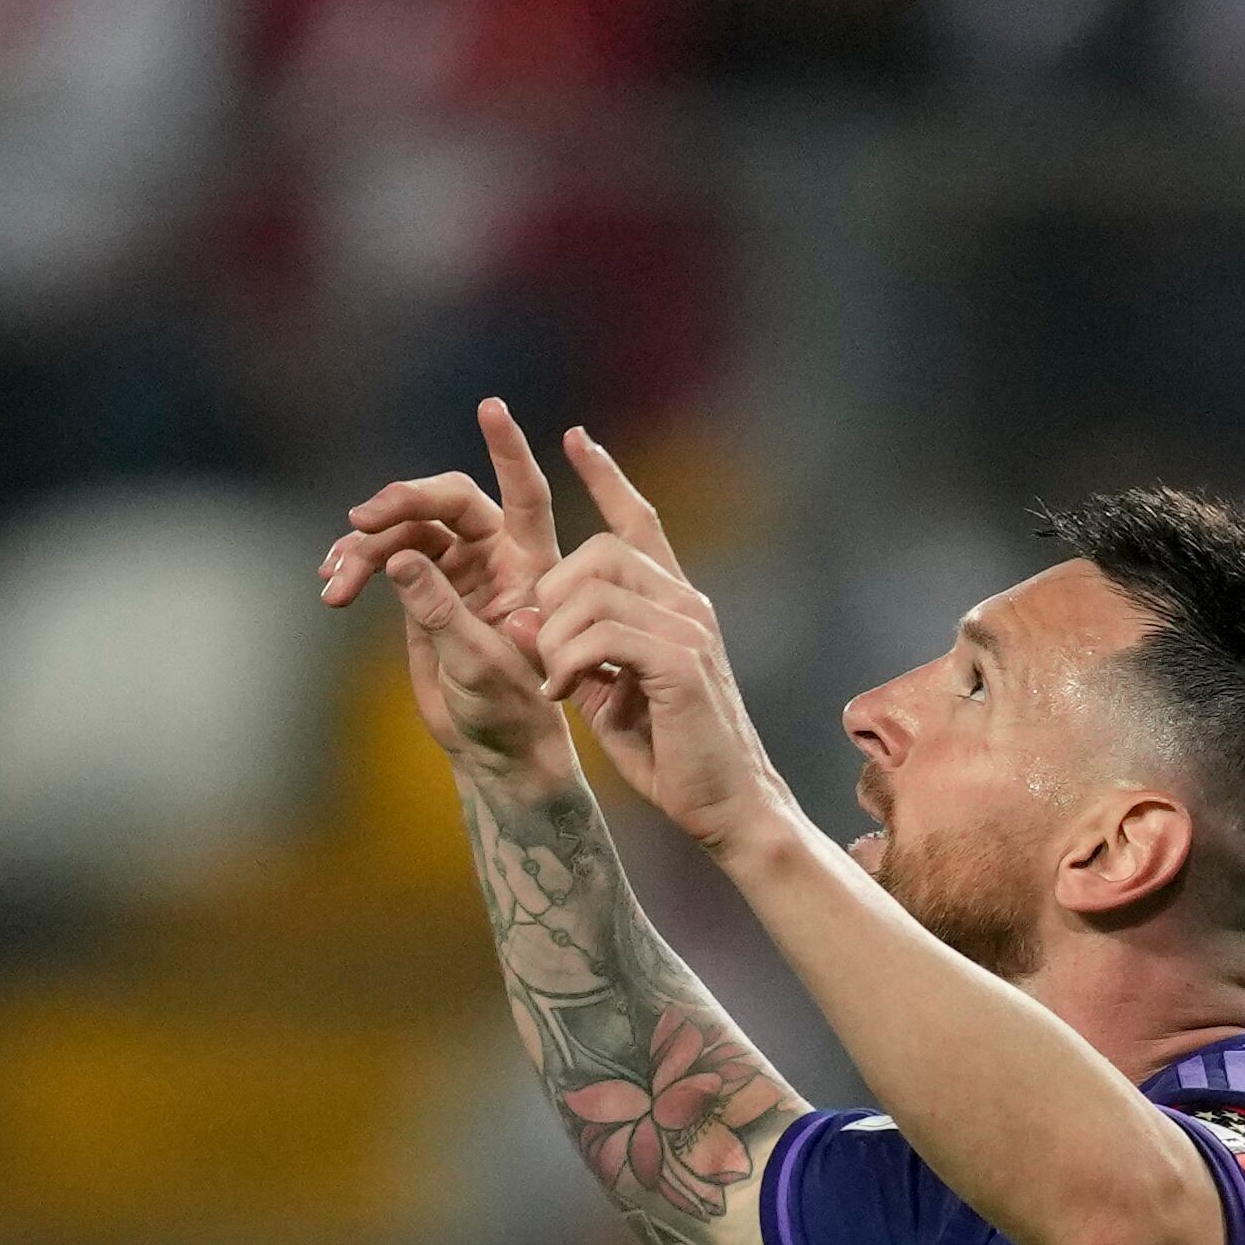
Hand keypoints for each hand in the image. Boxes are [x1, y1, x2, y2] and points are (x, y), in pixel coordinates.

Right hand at [323, 399, 571, 781]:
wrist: (493, 750)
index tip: (490, 407)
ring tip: (336, 581)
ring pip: (406, 529)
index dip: (509, 450)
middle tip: (361, 521)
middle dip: (402, 501)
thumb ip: (440, 610)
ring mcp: (457, 568)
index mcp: (531, 565)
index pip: (523, 493)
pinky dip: (356, 564)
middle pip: (448, 501)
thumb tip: (399, 556)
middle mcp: (496, 555)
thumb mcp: (478, 665)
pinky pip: (384, 556)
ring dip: (365, 547)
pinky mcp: (423, 586)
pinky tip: (333, 583)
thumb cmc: (510, 713)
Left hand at [534, 430, 791, 855]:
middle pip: (599, 551)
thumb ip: (567, 651)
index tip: (574, 437)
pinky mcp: (682, 661)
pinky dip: (567, 660)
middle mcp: (687, 603)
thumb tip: (517, 619)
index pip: (639, 522)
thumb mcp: (605, 694)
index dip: (606, 477)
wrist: (728, 807)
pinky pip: (602, 633)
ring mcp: (689, 628)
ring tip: (555, 682)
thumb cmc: (671, 755)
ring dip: (553, 637)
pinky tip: (563, 692)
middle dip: (552, 594)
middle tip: (541, 650)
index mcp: (673, 604)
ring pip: (593, 590)